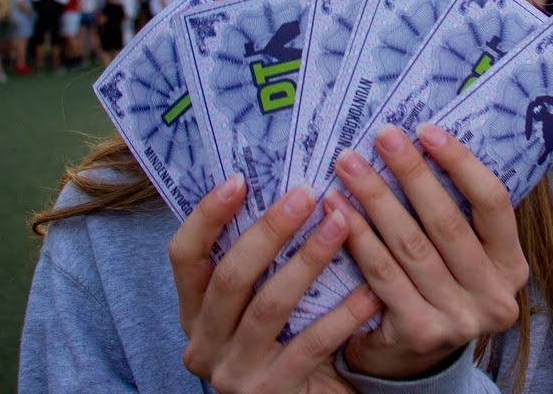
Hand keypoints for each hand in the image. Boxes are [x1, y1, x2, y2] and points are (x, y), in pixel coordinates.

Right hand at [169, 176, 381, 393]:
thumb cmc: (285, 342)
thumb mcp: (258, 303)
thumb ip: (260, 261)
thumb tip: (289, 185)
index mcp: (193, 313)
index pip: (183, 256)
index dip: (206, 215)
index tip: (240, 179)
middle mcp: (202, 345)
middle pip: (229, 277)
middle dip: (270, 230)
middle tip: (307, 194)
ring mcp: (233, 374)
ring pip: (269, 306)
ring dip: (308, 260)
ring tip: (342, 224)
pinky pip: (310, 345)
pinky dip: (342, 314)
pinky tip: (369, 290)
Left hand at [329, 124, 529, 378]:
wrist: (413, 358)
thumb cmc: (436, 284)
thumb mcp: (462, 254)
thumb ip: (456, 210)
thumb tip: (421, 140)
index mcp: (511, 265)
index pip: (493, 202)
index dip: (461, 163)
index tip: (426, 130)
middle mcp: (494, 295)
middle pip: (447, 221)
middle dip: (411, 173)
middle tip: (381, 136)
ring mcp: (459, 319)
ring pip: (411, 245)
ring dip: (376, 198)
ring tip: (349, 165)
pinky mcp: (420, 333)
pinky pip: (383, 275)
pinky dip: (358, 238)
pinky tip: (337, 209)